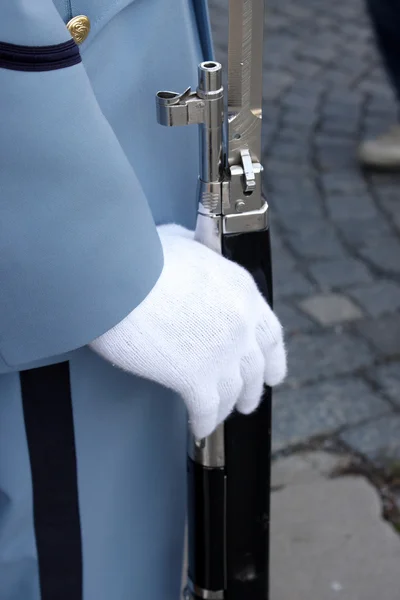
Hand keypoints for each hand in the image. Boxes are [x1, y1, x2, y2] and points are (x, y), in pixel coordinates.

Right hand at [90, 224, 286, 438]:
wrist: (119, 275)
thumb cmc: (140, 254)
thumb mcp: (180, 242)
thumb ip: (195, 251)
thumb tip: (188, 247)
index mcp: (241, 290)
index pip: (270, 333)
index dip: (273, 358)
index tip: (271, 372)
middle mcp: (241, 324)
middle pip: (256, 368)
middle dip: (253, 389)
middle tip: (247, 400)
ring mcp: (222, 353)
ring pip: (233, 392)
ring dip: (227, 408)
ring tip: (220, 416)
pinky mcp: (195, 377)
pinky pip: (206, 409)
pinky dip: (203, 422)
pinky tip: (198, 428)